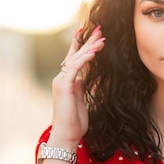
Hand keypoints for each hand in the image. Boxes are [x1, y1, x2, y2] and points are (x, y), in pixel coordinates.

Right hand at [49, 26, 104, 147]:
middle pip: (75, 54)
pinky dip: (84, 59)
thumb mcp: (80, 100)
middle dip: (87, 40)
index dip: (83, 44)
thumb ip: (81, 87)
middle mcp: (62, 78)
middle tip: (98, 27)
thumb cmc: (75, 122)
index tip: (94, 33)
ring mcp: (61, 81)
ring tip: (102, 38)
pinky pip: (74, 68)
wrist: (67, 135)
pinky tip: (94, 52)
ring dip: (90, 47)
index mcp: (67, 81)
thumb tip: (85, 78)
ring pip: (75, 58)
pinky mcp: (63, 86)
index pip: (75, 58)